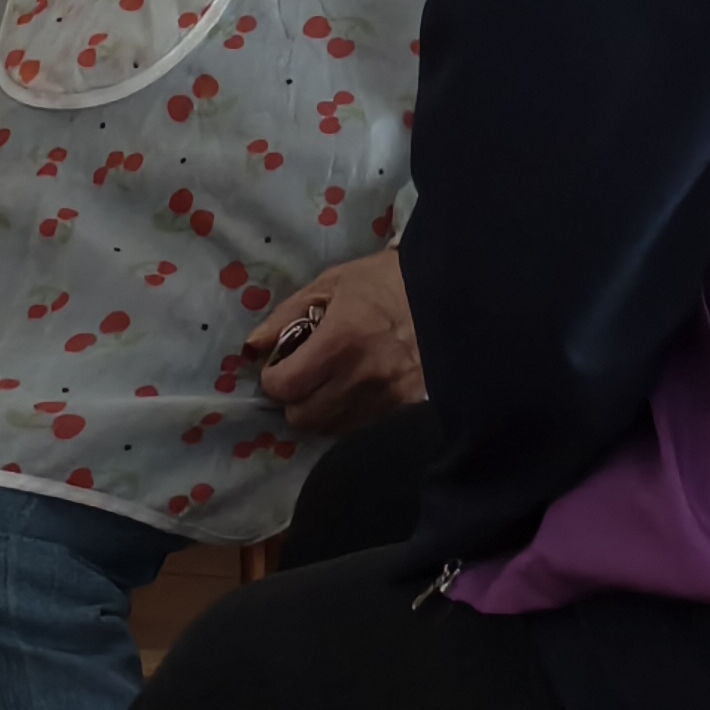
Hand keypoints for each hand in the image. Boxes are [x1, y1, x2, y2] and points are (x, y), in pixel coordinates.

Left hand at [254, 247, 426, 434]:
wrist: (455, 293)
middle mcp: (362, 378)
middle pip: (303, 417)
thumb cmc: (389, 281)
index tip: (281, 366)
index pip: (285, 387)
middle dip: (296, 399)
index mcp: (340, 341)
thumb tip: (255, 345)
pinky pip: (362, 428)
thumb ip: (288, 314)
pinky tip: (361, 390)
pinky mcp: (408, 410)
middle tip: (306, 376)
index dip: (274, 379)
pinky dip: (352, 415)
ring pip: (331, 428)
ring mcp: (388, 399)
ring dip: (323, 410)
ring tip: (335, 383)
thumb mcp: (335, 281)